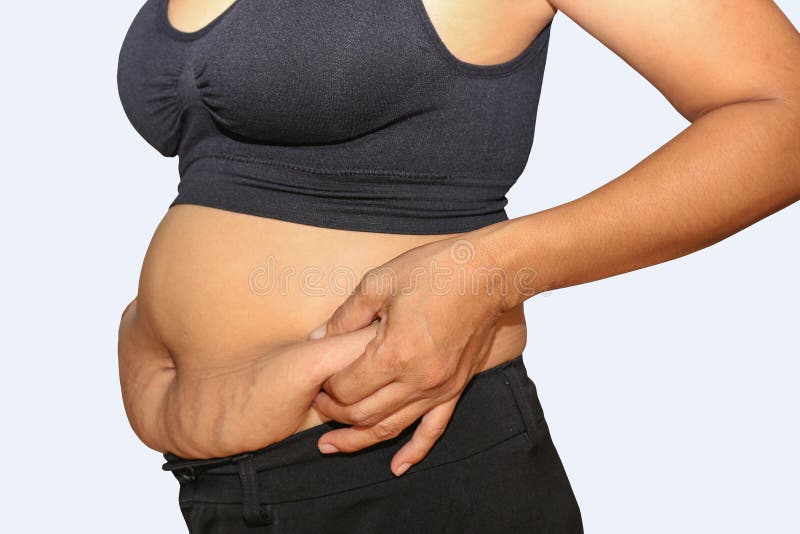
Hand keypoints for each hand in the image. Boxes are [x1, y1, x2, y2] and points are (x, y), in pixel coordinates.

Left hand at [308, 234, 508, 475]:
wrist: (489, 273)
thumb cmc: (435, 270)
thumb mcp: (379, 283)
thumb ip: (345, 316)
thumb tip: (316, 337)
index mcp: (394, 353)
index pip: (347, 387)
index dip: (326, 387)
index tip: (318, 378)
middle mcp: (417, 379)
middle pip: (364, 413)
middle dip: (335, 413)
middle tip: (318, 403)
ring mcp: (439, 388)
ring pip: (391, 428)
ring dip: (359, 440)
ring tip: (332, 446)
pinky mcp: (455, 388)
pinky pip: (433, 430)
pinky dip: (413, 452)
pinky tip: (397, 467)